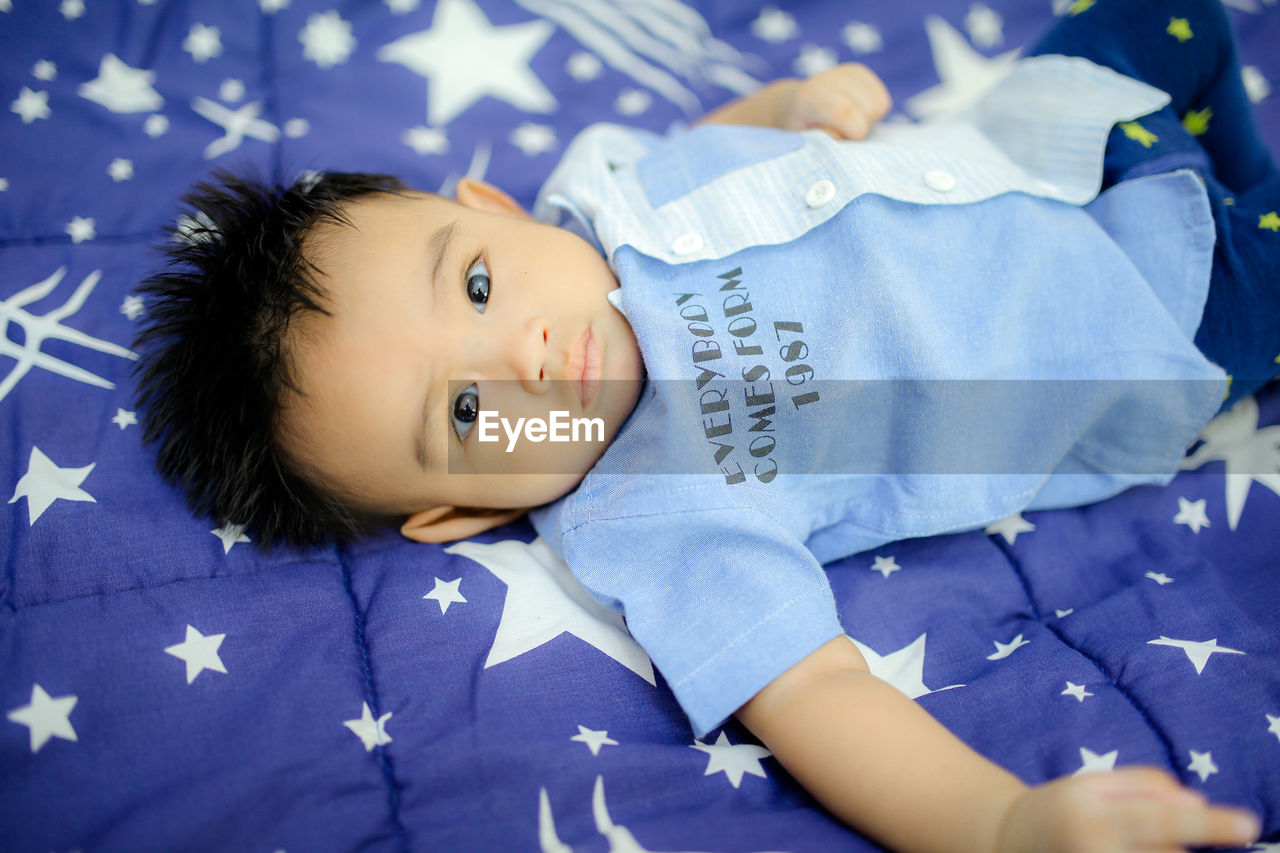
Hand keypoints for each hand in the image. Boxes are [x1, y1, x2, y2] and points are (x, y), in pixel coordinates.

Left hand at [776, 63, 891, 139]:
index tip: (849, 138)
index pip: (844, 111)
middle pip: (869, 112)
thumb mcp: (807, 146)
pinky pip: (883, 101)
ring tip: (846, 122)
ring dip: (868, 120)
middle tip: (840, 131)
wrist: (793, 107)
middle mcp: (829, 79)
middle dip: (860, 129)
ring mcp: (846, 73)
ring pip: (879, 105)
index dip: (855, 131)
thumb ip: (826, 143)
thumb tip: (846, 135)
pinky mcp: (860, 72)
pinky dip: (873, 111)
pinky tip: (854, 111)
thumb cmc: (801, 133)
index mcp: (809, 99)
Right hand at [995, 766, 1260, 851]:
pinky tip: (1125, 848)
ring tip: (1122, 844)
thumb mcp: (1093, 784)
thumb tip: (1197, 805)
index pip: (1163, 819)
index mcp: (1094, 814)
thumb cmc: (1060, 809)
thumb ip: (1146, 785)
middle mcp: (1096, 850)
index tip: (1248, 824)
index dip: (1209, 825)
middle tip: (1135, 834)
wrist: (1007, 844)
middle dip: (1175, 843)